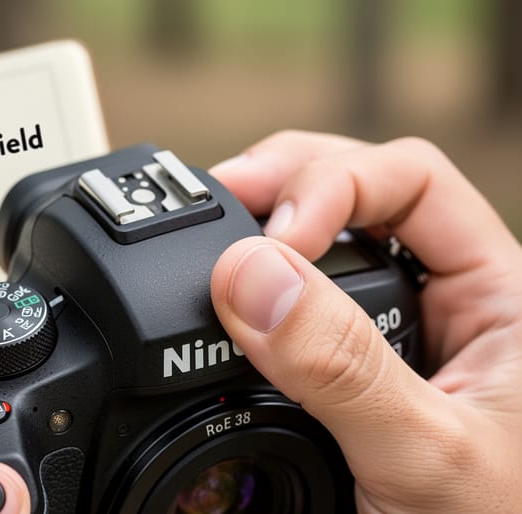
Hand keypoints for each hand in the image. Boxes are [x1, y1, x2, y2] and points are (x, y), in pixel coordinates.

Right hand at [208, 131, 521, 512]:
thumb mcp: (423, 456)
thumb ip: (344, 368)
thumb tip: (249, 276)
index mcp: (498, 298)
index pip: (416, 181)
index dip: (335, 185)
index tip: (274, 240)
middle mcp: (444, 303)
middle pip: (360, 190)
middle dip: (282, 184)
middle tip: (217, 200)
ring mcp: (392, 336)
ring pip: (322, 242)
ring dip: (261, 226)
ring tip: (210, 236)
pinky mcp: (345, 373)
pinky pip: (293, 306)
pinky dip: (249, 288)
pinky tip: (223, 296)